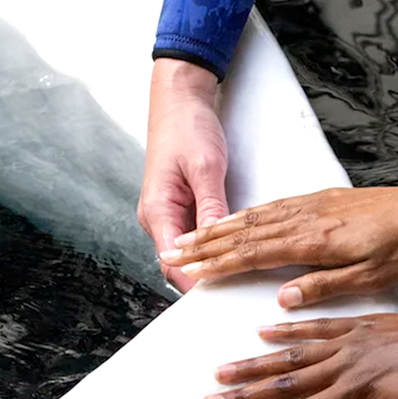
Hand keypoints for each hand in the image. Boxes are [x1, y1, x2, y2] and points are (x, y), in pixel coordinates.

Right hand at [140, 59, 228, 290]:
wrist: (179, 100)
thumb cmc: (187, 126)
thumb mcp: (205, 166)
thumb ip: (211, 206)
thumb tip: (219, 243)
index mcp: (157, 210)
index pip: (174, 263)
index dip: (197, 282)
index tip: (221, 297)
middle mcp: (159, 217)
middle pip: (180, 265)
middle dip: (206, 280)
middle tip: (237, 296)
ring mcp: (170, 214)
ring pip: (190, 253)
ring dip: (211, 264)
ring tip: (240, 281)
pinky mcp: (183, 207)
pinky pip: (197, 236)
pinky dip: (214, 246)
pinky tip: (235, 253)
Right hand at [161, 182, 397, 308]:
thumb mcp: (371, 279)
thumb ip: (324, 286)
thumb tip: (283, 299)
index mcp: (316, 243)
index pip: (255, 254)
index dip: (219, 262)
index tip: (190, 269)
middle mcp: (307, 220)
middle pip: (245, 232)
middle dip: (206, 243)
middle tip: (174, 251)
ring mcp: (312, 206)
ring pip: (256, 216)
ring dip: (221, 226)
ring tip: (193, 234)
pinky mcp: (321, 199)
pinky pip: (274, 206)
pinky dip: (248, 213)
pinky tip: (237, 219)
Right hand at [204, 307, 397, 398]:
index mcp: (354, 394)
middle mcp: (342, 367)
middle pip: (283, 385)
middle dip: (243, 397)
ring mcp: (348, 343)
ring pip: (290, 355)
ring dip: (254, 364)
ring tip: (221, 370)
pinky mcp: (358, 324)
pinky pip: (315, 327)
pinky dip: (288, 329)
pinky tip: (264, 330)